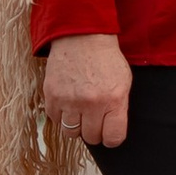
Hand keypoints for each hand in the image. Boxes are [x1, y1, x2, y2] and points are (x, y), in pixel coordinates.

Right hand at [42, 31, 130, 147]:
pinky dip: (61, 114)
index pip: (113, 138)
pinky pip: (55, 119)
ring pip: (70, 133)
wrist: (83, 36)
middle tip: (94, 118)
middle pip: (91, 138)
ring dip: (76, 125)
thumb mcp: (123, 82)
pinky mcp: (51, 96)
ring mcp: (69, 100)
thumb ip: (119, 108)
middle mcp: (91, 103)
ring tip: (80, 111)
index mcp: (114, 99)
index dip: (111, 138)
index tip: (109, 132)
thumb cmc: (106, 59)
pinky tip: (68, 100)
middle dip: (93, 131)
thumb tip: (112, 133)